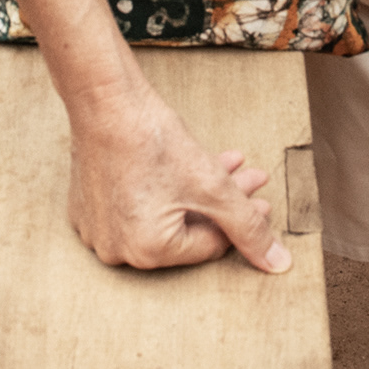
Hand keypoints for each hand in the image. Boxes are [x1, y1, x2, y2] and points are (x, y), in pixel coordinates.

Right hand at [67, 82, 289, 274]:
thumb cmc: (154, 142)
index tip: (261, 198)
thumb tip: (279, 265)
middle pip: (188, 229)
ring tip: (224, 164)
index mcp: (147, 253)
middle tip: (247, 177)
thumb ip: (249, 228)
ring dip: (198, 192)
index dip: (242, 220)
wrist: (105, 103)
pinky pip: (137, 207)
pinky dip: (163, 190)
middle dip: (223, 201)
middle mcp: (117, 250)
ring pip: (165, 216)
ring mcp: (98, 230)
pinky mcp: (88, 208)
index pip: (210, 244)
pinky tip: (185, 165)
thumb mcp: (213, 187)